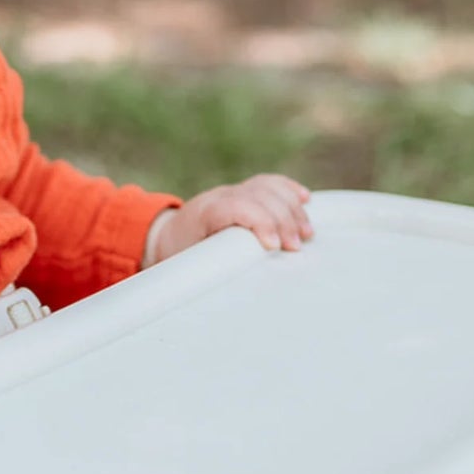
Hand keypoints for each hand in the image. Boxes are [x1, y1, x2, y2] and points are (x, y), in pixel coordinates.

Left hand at [142, 174, 312, 265]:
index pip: (235, 206)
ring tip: (306, 234)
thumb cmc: (179, 255)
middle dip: (283, 220)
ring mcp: (233, 191)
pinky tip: (305, 201)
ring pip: (269, 188)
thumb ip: (207, 269)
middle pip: (259, 195)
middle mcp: (219, 196)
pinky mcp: (244, 191)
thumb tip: (231, 290)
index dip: (259, 221)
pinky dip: (289, 190)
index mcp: (202, 213)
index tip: (273, 246)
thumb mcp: (185, 265)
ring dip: (292, 209)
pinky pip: (270, 183)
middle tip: (295, 247)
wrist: (167, 236)